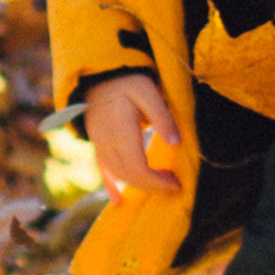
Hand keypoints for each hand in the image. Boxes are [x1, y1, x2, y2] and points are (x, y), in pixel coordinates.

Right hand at [84, 73, 183, 201]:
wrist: (99, 73)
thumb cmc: (127, 81)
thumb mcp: (148, 91)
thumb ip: (162, 116)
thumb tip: (176, 143)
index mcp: (121, 131)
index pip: (138, 168)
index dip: (157, 181)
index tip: (177, 184)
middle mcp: (107, 142)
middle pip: (129, 175)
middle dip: (153, 185)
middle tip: (175, 183)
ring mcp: (100, 145)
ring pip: (118, 175)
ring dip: (139, 185)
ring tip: (162, 182)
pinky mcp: (97, 144)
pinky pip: (103, 170)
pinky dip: (111, 186)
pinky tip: (118, 200)